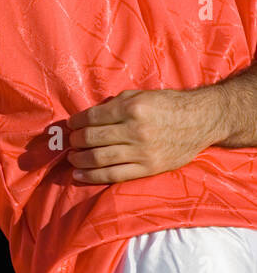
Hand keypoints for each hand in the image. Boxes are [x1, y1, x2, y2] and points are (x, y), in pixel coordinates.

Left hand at [67, 88, 223, 183]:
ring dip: (79, 159)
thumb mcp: (140, 95)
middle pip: (92, 138)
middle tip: (72, 141)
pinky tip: (79, 175)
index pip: (92, 118)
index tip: (70, 125)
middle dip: (76, 141)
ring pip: (99, 158)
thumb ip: (114, 104)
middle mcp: (135, 130)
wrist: (202, 120)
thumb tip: (86, 117)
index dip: (76, 122)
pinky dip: (92, 176)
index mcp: (131, 109)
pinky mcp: (149, 168)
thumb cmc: (168, 105)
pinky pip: (114, 175)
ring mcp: (142, 152)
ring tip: (73, 157)